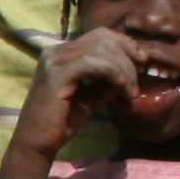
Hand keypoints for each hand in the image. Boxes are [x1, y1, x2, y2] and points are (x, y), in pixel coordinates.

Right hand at [14, 26, 139, 155]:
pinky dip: (114, 74)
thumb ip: (107, 83)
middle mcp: (55, 51)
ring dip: (124, 70)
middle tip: (135, 87)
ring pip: (102, 49)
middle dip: (128, 60)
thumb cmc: (61, 123)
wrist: (36, 144)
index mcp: (62, 53)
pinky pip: (94, 63)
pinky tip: (120, 90)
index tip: (143, 62)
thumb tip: (132, 72)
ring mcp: (54, 60)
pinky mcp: (56, 74)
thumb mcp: (90, 98)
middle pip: (104, 39)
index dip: (126, 44)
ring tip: (130, 93)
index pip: (100, 35)